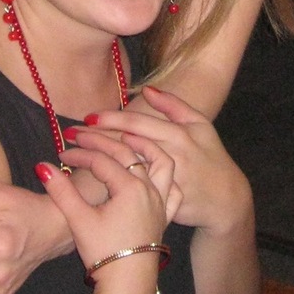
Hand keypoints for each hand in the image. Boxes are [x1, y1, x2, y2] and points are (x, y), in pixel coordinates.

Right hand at [41, 146, 176, 293]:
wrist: (127, 285)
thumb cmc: (103, 253)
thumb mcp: (79, 220)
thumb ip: (61, 191)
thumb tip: (43, 167)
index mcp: (130, 188)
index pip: (102, 159)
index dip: (79, 152)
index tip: (61, 152)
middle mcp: (150, 190)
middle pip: (128, 153)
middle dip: (102, 140)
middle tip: (81, 134)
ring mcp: (162, 202)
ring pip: (161, 161)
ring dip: (144, 145)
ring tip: (126, 136)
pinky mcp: (166, 215)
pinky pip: (173, 187)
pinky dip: (165, 173)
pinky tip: (153, 170)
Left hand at [65, 84, 250, 236]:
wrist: (225, 200)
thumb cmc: (210, 158)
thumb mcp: (200, 127)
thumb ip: (175, 106)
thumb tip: (149, 90)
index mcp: (179, 135)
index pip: (138, 124)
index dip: (112, 120)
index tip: (87, 118)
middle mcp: (171, 157)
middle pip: (126, 145)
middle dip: (95, 139)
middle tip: (69, 135)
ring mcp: (165, 182)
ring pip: (123, 169)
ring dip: (96, 162)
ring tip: (72, 156)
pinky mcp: (160, 203)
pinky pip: (128, 192)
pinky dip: (107, 186)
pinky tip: (86, 182)